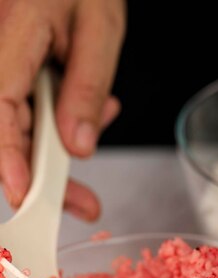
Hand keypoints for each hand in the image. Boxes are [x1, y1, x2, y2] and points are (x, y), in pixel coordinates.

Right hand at [0, 0, 125, 219]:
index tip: (22, 192)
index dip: (8, 154)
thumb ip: (87, 88)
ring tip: (104, 126)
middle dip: (43, 174)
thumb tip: (78, 147)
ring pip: (19, 125)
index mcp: (13, 34)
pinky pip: (30, 109)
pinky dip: (63, 122)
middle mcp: (0, 54)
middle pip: (8, 128)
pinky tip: (96, 110)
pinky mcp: (16, 73)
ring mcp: (6, 65)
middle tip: (83, 204)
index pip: (1, 105)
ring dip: (59, 149)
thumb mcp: (101, 31)